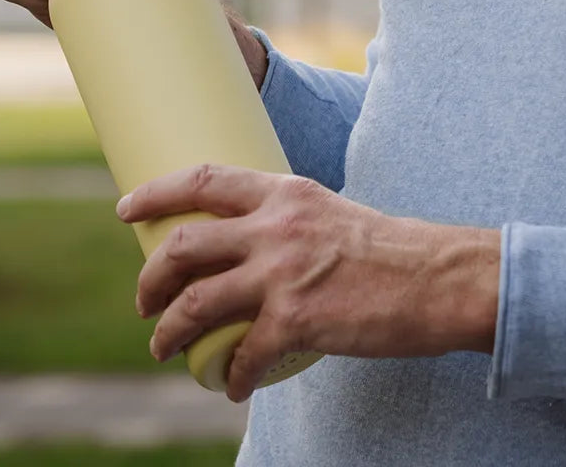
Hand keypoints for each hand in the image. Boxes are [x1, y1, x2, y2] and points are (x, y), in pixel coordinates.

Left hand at [122, 165, 500, 401]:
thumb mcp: (334, 215)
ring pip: (193, 304)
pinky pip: (240, 356)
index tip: (126, 207)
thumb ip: (293, 227)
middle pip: (184, 245)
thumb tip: (256, 254)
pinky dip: (230, 376)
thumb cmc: (394, 250)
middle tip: (144, 300)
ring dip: (167, 332)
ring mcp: (283, 274)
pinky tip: (233, 385)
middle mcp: (277, 227)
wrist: (439, 278)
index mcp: (288, 193)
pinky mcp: (295, 320)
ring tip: (165, 347)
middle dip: (150, 278)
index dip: (157, 192)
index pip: (206, 179)